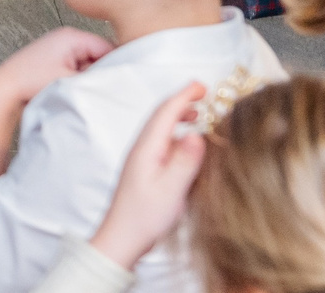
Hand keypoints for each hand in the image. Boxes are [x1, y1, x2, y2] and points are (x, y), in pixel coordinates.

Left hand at [0, 26, 113, 112]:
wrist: (5, 89)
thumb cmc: (32, 81)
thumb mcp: (71, 80)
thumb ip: (96, 78)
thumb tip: (116, 80)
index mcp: (72, 36)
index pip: (108, 46)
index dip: (119, 65)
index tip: (128, 82)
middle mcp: (67, 38)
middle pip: (99, 54)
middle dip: (104, 71)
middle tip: (111, 90)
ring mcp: (60, 48)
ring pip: (89, 63)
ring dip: (91, 77)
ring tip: (92, 91)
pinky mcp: (55, 60)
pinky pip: (77, 68)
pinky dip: (81, 79)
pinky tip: (80, 91)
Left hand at [88, 81, 209, 270]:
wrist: (121, 238)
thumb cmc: (144, 217)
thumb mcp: (171, 190)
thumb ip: (184, 162)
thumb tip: (198, 133)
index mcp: (146, 148)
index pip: (165, 112)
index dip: (183, 95)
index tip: (202, 85)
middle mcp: (142, 148)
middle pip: (161, 115)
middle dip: (181, 100)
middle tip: (203, 93)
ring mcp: (142, 158)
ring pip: (160, 127)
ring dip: (178, 115)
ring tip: (198, 113)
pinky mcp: (145, 169)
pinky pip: (161, 141)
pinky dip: (176, 132)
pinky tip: (186, 142)